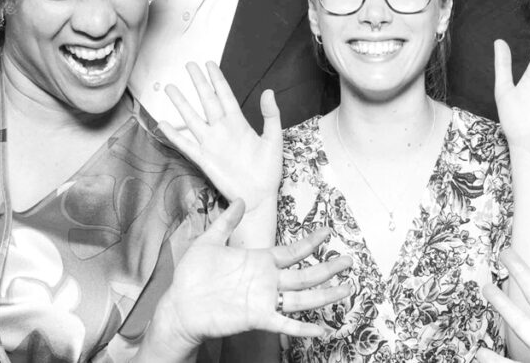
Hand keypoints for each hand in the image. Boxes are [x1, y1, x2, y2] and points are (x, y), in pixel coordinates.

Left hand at [156, 199, 352, 349]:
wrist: (179, 305)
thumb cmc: (192, 276)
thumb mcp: (209, 241)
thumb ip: (226, 222)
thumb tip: (241, 200)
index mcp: (259, 261)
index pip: (292, 252)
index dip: (310, 242)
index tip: (327, 232)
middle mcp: (267, 281)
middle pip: (305, 274)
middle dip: (328, 268)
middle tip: (349, 259)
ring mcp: (264, 300)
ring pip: (302, 297)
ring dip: (325, 293)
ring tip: (347, 288)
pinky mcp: (257, 318)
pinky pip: (284, 323)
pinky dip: (302, 327)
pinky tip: (321, 329)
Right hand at [160, 62, 280, 215]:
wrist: (259, 197)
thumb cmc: (269, 170)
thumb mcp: (274, 139)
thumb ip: (271, 115)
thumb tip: (268, 91)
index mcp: (239, 122)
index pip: (225, 95)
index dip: (217, 79)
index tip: (209, 64)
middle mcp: (222, 129)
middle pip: (207, 100)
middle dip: (198, 83)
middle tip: (188, 64)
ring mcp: (211, 143)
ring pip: (192, 118)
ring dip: (181, 103)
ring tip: (170, 88)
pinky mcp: (204, 159)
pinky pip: (186, 144)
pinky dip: (173, 135)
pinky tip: (162, 124)